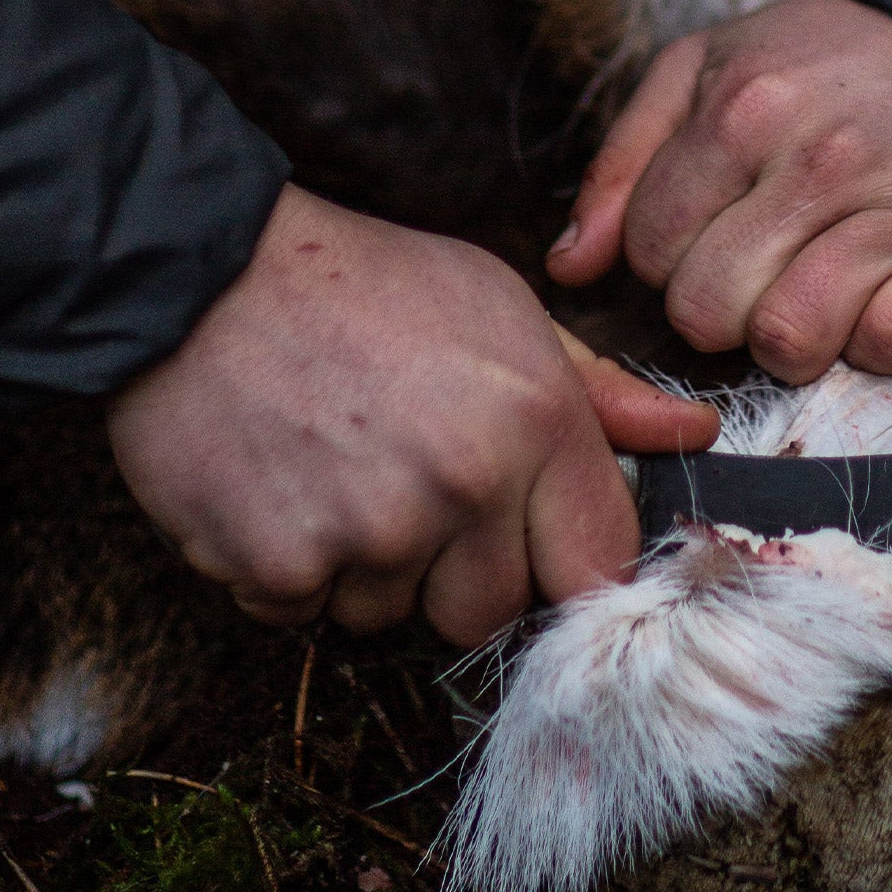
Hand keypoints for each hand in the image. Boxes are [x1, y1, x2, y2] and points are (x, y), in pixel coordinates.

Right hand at [107, 185, 717, 644]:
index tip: (534, 544)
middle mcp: (463, 487)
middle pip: (494, 611)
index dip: (564, 560)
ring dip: (370, 571)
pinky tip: (280, 489)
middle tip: (413, 491)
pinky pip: (305, 613)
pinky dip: (290, 571)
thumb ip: (602, 394)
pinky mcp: (275, 566)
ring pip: (394, 617)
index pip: (598, 565)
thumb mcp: (503, 311)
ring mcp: (367, 534)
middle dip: (460, 571)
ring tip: (337, 473)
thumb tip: (693, 438)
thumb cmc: (365, 287)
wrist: (199, 274)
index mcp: (535, 423)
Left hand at [547, 0, 891, 383]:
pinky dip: (881, 338)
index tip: (719, 233)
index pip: (651, 253)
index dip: (673, 259)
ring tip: (825, 285)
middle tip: (770, 268)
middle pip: (709, 312)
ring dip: (798, 335)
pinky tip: (888, 292)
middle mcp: (821, 160)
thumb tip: (570, 268)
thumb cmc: (835, 60)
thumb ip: (626, 162)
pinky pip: (890, 348)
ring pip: (791, 342)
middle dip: (725, 307)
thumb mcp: (707, 68)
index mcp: (743, 110)